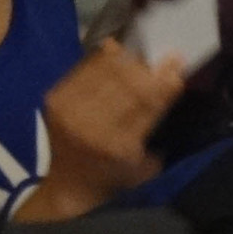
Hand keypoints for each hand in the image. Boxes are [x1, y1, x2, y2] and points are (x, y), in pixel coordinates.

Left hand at [20, 40, 185, 223]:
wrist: (66, 184)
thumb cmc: (113, 177)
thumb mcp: (145, 165)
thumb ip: (157, 130)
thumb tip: (173, 85)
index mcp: (119, 146)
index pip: (147, 106)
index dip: (164, 83)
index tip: (178, 66)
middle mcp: (92, 127)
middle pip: (128, 86)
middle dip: (150, 68)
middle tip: (169, 53)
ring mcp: (70, 111)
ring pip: (106, 74)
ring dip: (129, 61)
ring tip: (145, 52)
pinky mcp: (54, 100)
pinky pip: (84, 71)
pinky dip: (102, 59)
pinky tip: (116, 49)